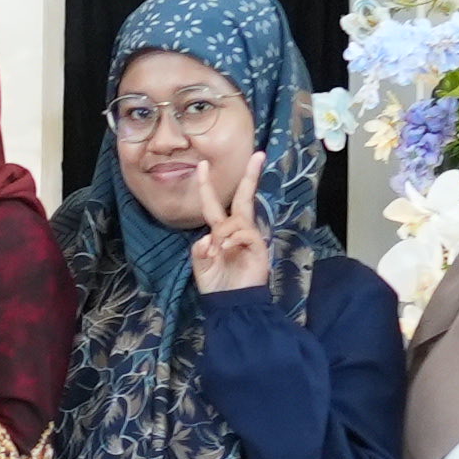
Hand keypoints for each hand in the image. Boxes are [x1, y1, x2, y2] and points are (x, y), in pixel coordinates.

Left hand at [187, 150, 273, 297]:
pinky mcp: (258, 248)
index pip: (214, 203)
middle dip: (250, 176)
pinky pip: (244, 234)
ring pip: (237, 219)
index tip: (202, 164)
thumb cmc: (216, 284)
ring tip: (215, 252)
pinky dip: (230, 240)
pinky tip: (223, 251)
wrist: (231, 304)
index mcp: (220, 231)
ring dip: (222, 232)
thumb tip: (206, 238)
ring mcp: (249, 238)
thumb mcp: (200, 265)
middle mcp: (237, 230)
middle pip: (243, 197)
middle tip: (258, 155)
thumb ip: (199, 250)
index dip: (207, 185)